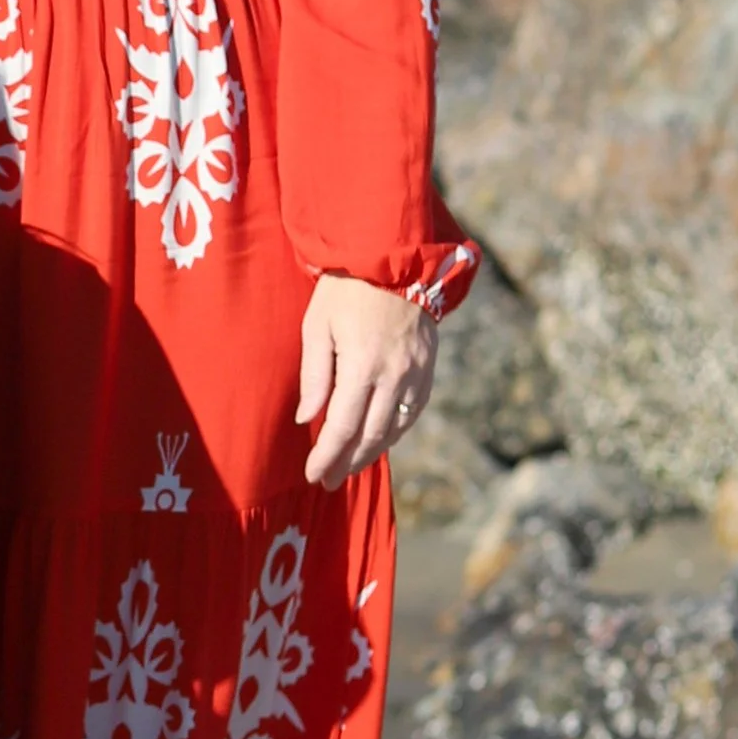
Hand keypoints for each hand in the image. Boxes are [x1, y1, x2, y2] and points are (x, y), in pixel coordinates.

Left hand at [297, 274, 437, 490]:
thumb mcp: (317, 325)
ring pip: (396, 427)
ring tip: (351, 465)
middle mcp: (395, 376)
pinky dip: (396, 430)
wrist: (394, 258)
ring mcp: (417, 373)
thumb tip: (308, 419)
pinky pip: (414, 410)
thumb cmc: (345, 288)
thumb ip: (314, 375)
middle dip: (349, 462)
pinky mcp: (429, 367)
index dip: (327, 455)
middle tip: (330, 480)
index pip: (343, 426)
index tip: (314, 475)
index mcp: (362, 366)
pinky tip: (380, 438)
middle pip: (371, 435)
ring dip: (373, 451)